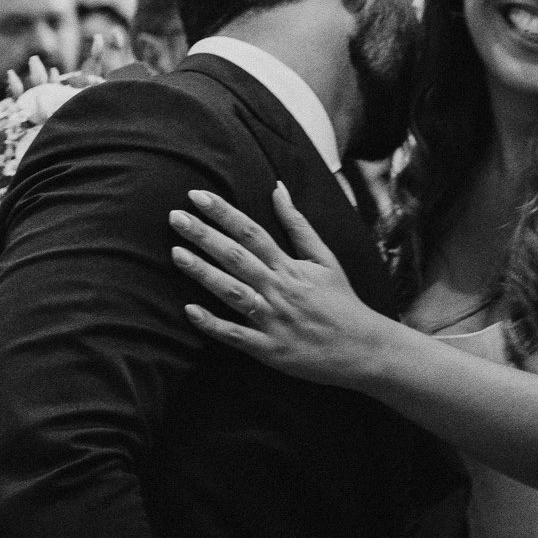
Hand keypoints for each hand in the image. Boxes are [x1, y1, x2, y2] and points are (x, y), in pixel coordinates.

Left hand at [171, 183, 396, 387]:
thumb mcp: (325, 258)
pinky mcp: (269, 349)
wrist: (361, 348)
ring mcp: (272, 319)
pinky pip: (236, 335)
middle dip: (204, 236)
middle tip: (175, 217)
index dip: (223, 213)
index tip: (198, 196)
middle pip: (236, 257)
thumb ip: (298, 225)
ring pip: (233, 292)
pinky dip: (214, 324)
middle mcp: (279, 289)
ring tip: (176, 253)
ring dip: (203, 273)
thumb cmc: (342, 301)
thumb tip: (278, 188)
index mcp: (290, 266)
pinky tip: (189, 311)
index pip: (251, 232)